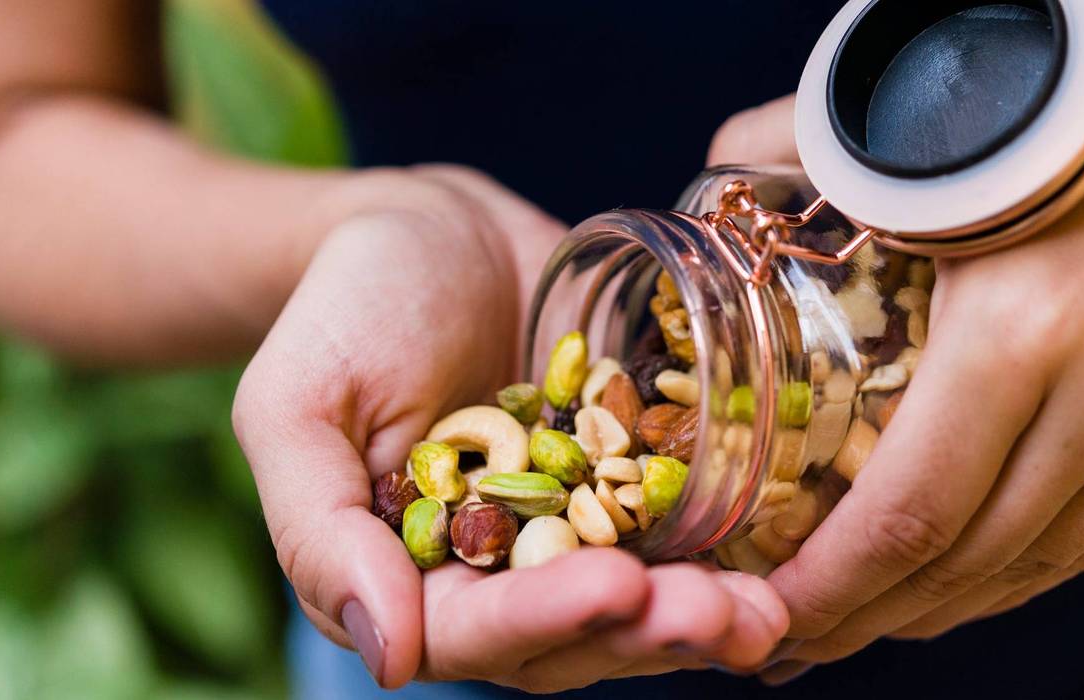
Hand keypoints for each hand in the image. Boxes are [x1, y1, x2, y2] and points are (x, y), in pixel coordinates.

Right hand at [232, 165, 788, 690]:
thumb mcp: (294, 407)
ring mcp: (573, 526)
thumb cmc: (343, 311)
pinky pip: (681, 522)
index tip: (616, 587)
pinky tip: (789, 547)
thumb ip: (319, 535)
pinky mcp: (629, 476)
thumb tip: (386, 656)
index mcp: (411, 576)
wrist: (427, 231)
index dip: (545, 620)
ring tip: (769, 607)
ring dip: (705, 611)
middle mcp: (499, 571)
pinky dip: (732, 542)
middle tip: (729, 615)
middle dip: (648, 631)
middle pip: (575, 635)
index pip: (475, 632)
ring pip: (641, 597)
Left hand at [709, 5, 1083, 681]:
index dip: (830, 590)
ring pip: (1034, 567)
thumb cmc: (1059, 105)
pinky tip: (956, 581)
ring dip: (936, 608)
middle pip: (968, 564)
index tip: (765, 616)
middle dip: (866, 618)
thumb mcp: (924, 137)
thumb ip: (795, 149)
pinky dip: (1013, 573)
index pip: (909, 514)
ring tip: (856, 623)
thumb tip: (708, 192)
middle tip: (788, 639)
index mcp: (1022, 332)